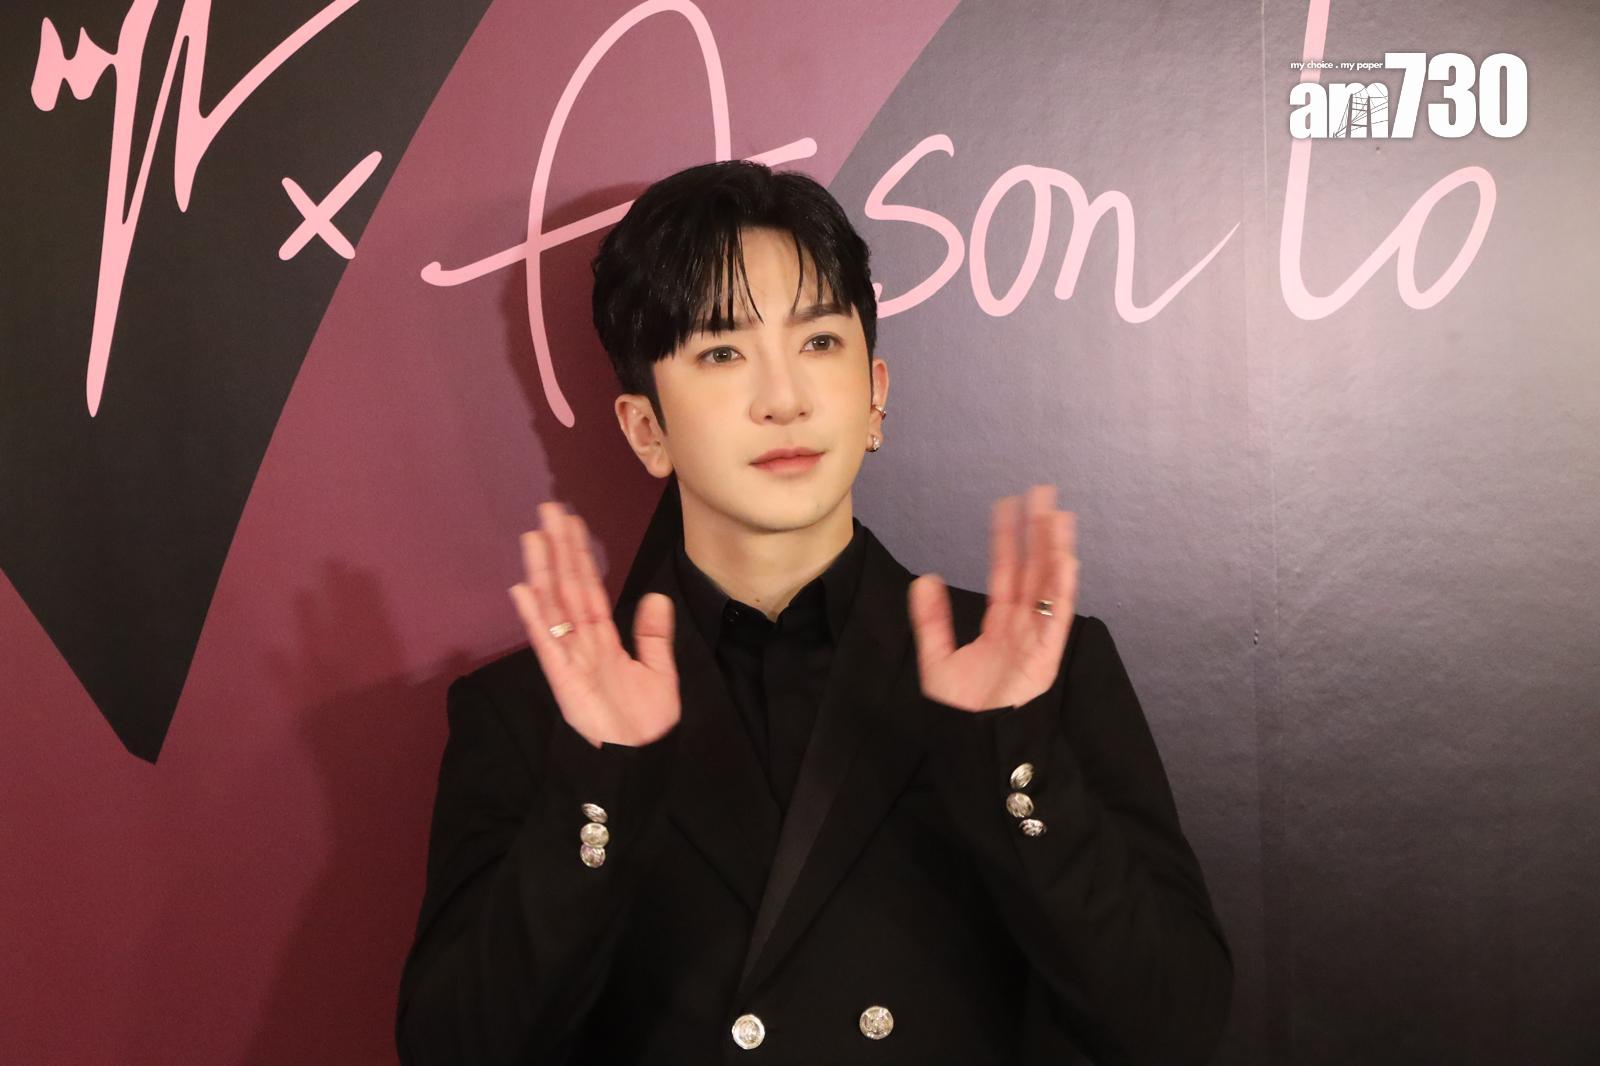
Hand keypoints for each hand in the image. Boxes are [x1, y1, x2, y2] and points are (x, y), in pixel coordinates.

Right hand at [508, 502, 680, 747]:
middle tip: (548, 511)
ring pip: (554, 607)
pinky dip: (536, 617)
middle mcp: (582, 643)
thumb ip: (654, 636)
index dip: (581, 556)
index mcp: (604, 640)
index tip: (572, 523)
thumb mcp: (660, 675)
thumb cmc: (645, 727)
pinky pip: (548, 643)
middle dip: (558, 550)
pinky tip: (524, 591)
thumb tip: (655, 595)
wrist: (638, 762)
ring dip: (543, 572)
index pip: (589, 588)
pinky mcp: (563, 680)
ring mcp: (570, 659)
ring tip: (534, 537)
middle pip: (568, 588)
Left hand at [908, 484, 1077, 711]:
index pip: (1006, 572)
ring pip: (1050, 585)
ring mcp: (1037, 638)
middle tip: (1044, 495)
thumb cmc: (962, 710)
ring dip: (1055, 551)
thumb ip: (932, 620)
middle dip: (1039, 533)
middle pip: (1034, 570)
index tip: (1007, 506)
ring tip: (1058, 516)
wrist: (975, 743)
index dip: (1006, 539)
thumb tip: (925, 580)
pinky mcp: (1047, 656)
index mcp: (1000, 624)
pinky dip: (1063, 589)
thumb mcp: (937, 659)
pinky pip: (1058, 617)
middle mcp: (1023, 626)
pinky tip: (1065, 560)